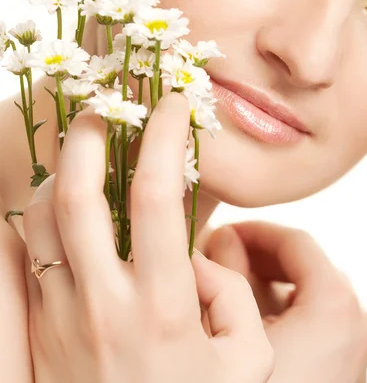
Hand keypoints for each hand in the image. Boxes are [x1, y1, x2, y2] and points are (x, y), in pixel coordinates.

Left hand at [22, 94, 273, 382]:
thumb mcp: (247, 362)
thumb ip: (232, 297)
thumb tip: (198, 254)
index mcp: (163, 307)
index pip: (157, 196)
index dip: (166, 137)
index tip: (178, 105)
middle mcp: (103, 305)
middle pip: (78, 196)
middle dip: (90, 136)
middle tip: (107, 110)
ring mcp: (60, 320)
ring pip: (38, 221)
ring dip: (58, 174)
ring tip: (83, 156)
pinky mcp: (36, 337)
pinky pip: (18, 262)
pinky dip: (29, 221)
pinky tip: (51, 208)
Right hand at [205, 221, 366, 382]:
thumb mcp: (240, 327)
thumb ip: (231, 271)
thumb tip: (223, 235)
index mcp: (335, 301)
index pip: (296, 241)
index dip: (255, 231)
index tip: (225, 229)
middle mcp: (353, 318)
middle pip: (302, 266)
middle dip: (257, 258)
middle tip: (220, 259)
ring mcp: (350, 344)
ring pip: (304, 294)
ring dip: (266, 284)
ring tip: (227, 288)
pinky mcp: (341, 365)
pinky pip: (311, 321)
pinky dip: (281, 311)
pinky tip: (246, 320)